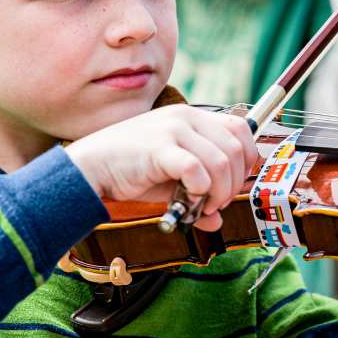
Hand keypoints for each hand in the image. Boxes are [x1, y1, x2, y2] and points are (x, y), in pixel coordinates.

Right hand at [65, 105, 258, 232]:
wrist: (91, 167)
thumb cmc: (130, 169)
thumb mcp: (171, 178)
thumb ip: (197, 190)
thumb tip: (216, 220)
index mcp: (191, 117)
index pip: (239, 129)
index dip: (247, 158)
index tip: (236, 182)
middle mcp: (185, 117)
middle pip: (234, 150)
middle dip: (234, 183)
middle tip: (218, 202)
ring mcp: (172, 130)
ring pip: (220, 162)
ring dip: (219, 192)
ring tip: (204, 205)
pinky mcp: (160, 147)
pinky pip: (197, 170)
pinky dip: (200, 191)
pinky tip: (189, 201)